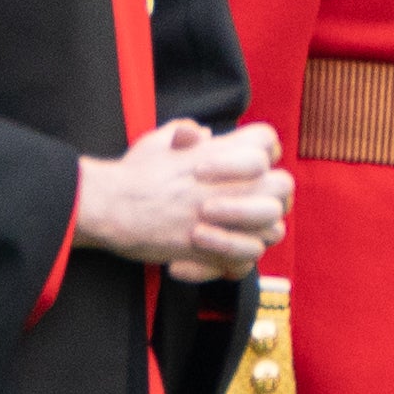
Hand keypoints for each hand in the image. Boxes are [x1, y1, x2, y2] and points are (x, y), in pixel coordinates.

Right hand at [79, 120, 291, 279]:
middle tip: (251, 203)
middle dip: (272, 194)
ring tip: (236, 232)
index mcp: (218, 153)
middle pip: (282, 184)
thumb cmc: (133, 173)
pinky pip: (246, 260)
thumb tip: (203, 134)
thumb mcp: (160, 139)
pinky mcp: (210, 249)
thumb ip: (187, 132)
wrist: (110, 207)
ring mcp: (221, 217)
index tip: (252, 166)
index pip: (267, 142)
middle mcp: (227, 183)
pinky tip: (218, 256)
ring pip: (272, 227)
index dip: (265, 152)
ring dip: (258, 231)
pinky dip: (236, 260)